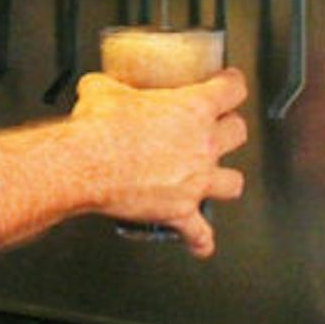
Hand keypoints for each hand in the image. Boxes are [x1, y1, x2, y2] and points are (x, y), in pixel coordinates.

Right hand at [71, 68, 247, 257]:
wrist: (87, 163)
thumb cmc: (98, 127)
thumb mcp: (101, 90)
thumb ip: (109, 86)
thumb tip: (100, 85)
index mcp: (191, 109)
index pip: (230, 90)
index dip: (232, 84)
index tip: (229, 82)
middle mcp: (202, 145)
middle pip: (238, 133)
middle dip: (230, 128)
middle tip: (218, 126)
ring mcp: (196, 181)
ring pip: (233, 183)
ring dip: (225, 181)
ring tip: (215, 180)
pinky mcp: (180, 212)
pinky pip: (200, 233)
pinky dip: (199, 238)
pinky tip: (198, 241)